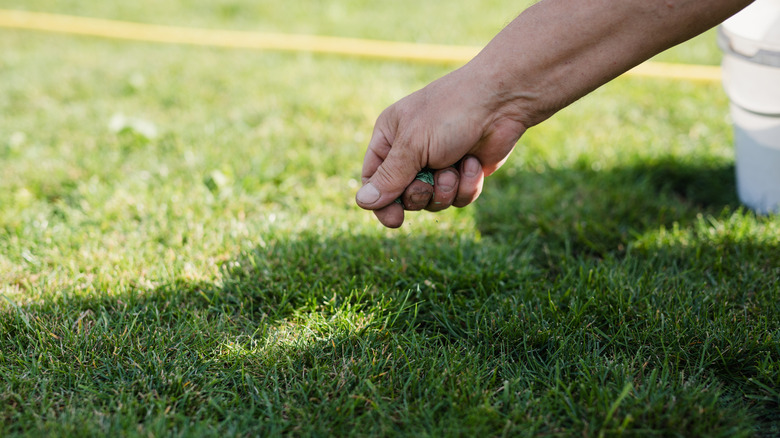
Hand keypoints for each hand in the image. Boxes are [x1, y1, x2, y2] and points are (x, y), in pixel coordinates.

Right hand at [356, 65, 526, 227]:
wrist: (503, 102)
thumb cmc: (451, 113)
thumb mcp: (413, 144)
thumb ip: (389, 177)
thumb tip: (362, 203)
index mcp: (390, 138)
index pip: (373, 180)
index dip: (382, 203)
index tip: (394, 219)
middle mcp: (411, 152)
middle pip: (403, 197)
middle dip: (419, 194)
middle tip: (428, 180)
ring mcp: (439, 164)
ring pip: (433, 202)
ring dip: (445, 190)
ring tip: (455, 166)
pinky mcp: (464, 173)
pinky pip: (458, 199)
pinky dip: (467, 185)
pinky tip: (474, 163)